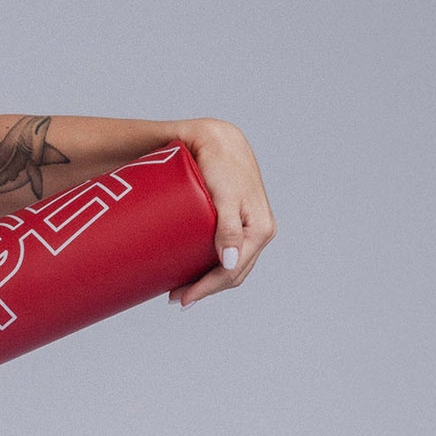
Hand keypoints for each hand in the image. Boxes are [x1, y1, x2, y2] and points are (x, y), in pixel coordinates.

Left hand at [169, 120, 275, 306]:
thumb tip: (229, 263)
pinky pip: (227, 252)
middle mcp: (260, 232)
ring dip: (207, 281)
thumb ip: (229, 229)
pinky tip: (194, 270)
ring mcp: (250, 228)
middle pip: (232, 273)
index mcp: (261, 230)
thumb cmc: (220, 164)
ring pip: (230, 266)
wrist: (218, 138)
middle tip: (174, 296)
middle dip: (204, 289)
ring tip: (179, 288)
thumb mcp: (225, 197)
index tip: (181, 298)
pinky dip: (211, 266)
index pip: (233, 272)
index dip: (207, 289)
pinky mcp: (239, 221)